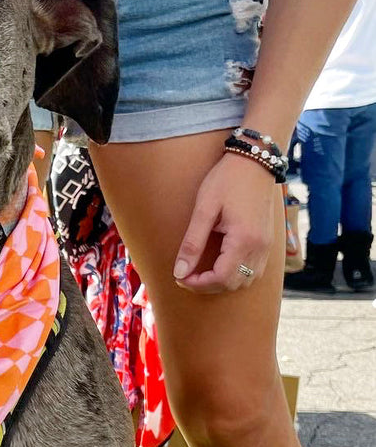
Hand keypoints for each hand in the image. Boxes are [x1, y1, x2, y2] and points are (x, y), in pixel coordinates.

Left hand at [173, 153, 279, 293]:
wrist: (255, 160)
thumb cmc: (227, 180)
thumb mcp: (204, 209)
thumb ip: (192, 243)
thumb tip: (179, 272)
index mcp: (244, 239)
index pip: (221, 278)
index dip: (198, 284)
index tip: (180, 277)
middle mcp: (260, 247)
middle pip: (233, 284)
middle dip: (208, 286)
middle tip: (186, 275)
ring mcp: (267, 245)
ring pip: (246, 280)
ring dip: (223, 282)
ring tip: (201, 271)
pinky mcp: (267, 241)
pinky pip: (254, 270)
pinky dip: (236, 274)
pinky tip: (219, 264)